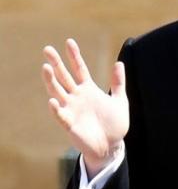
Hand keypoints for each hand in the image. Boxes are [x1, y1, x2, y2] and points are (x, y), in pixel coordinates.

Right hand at [42, 39, 128, 175]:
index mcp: (89, 90)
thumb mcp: (120, 100)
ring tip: (46, 68)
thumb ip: (118, 82)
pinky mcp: (70, 124)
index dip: (74, 56)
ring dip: (51, 81)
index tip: (69, 42)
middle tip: (47, 49)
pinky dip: (56, 108)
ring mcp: (72, 109)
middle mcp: (77, 97)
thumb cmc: (114, 124)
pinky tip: (53, 100)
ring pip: (57, 92)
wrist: (112, 146)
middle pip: (64, 77)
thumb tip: (119, 62)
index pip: (80, 69)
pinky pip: (61, 115)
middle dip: (56, 63)